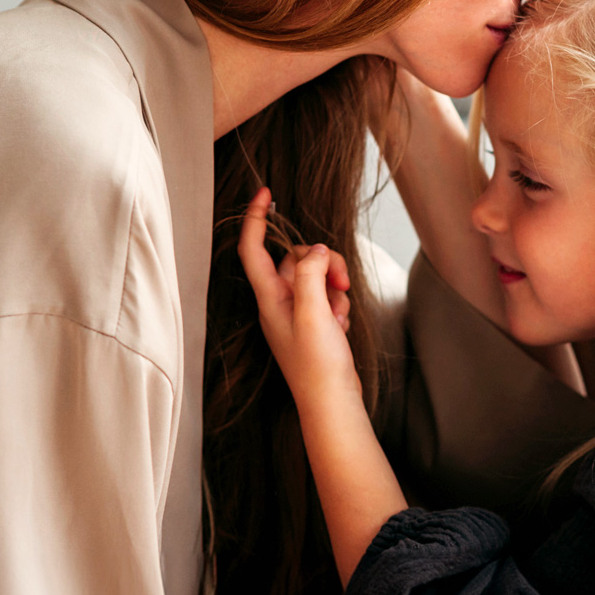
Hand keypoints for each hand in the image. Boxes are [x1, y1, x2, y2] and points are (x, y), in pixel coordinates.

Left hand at [238, 187, 361, 405]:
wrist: (332, 402)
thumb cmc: (317, 365)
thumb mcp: (313, 312)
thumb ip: (310, 273)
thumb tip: (315, 250)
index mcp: (269, 298)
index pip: (253, 248)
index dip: (256, 218)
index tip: (266, 192)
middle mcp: (278, 302)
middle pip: (297, 258)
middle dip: (324, 262)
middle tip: (341, 283)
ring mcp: (297, 312)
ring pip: (316, 275)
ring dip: (334, 286)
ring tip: (340, 312)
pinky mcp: (314, 322)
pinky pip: (327, 296)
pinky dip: (338, 304)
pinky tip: (340, 326)